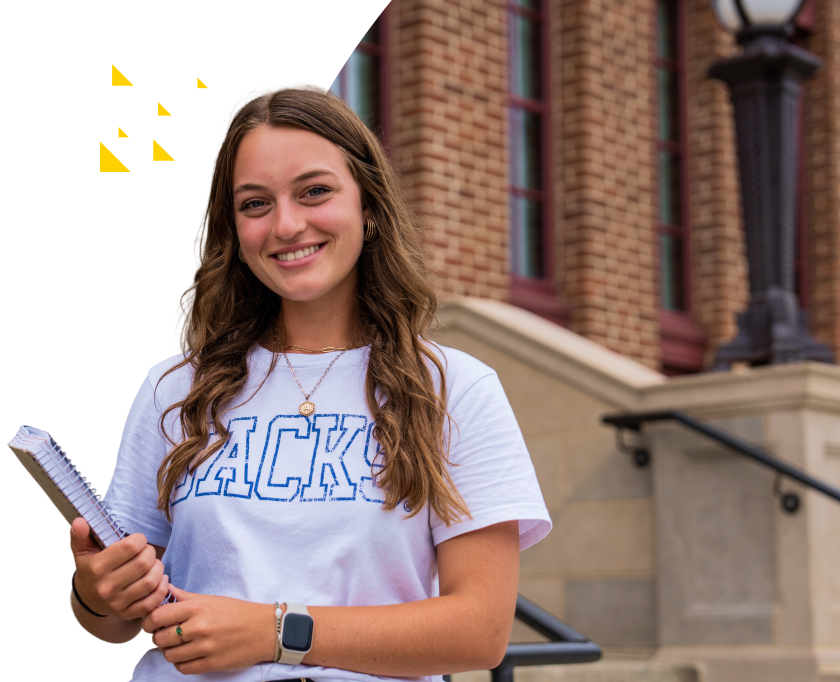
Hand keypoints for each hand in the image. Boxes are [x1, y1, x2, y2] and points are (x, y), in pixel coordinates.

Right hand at [69, 517, 167, 621]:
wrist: (88, 599)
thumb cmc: (91, 568)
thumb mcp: (82, 551)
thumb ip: (80, 535)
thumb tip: (80, 521)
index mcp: (97, 568)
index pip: (130, 547)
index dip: (140, 539)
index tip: (138, 541)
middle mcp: (107, 587)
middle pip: (144, 564)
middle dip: (151, 553)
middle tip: (147, 552)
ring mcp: (117, 603)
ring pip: (151, 582)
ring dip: (158, 569)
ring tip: (153, 564)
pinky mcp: (128, 614)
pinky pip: (152, 602)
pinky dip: (161, 589)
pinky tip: (159, 580)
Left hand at [142, 584, 276, 674]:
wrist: (264, 629)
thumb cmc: (237, 612)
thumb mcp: (211, 599)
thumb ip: (185, 597)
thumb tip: (163, 587)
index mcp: (197, 607)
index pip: (158, 616)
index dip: (149, 622)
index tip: (152, 624)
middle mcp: (199, 627)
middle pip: (160, 638)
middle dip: (159, 638)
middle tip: (166, 636)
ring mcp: (205, 647)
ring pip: (170, 655)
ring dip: (170, 652)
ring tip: (179, 646)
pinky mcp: (211, 663)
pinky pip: (183, 668)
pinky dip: (181, 663)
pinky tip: (188, 655)